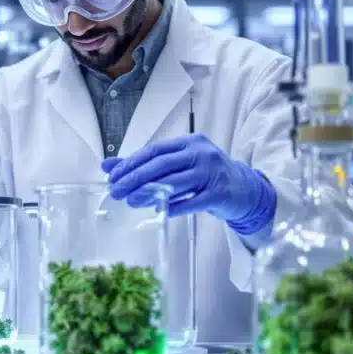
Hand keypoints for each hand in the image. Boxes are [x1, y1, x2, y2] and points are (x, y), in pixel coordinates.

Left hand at [101, 134, 276, 234]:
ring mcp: (212, 172)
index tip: (113, 176)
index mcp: (189, 142)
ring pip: (175, 182)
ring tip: (131, 201)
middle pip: (162, 165)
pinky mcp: (220, 193)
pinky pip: (193, 202)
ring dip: (149, 193)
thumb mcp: (177, 164)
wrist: (244, 189)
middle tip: (116, 191)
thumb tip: (107, 166)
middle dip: (135, 178)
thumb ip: (144, 164)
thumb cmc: (205, 175)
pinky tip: (160, 211)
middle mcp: (201, 154)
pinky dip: (175, 207)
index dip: (132, 163)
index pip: (154, 150)